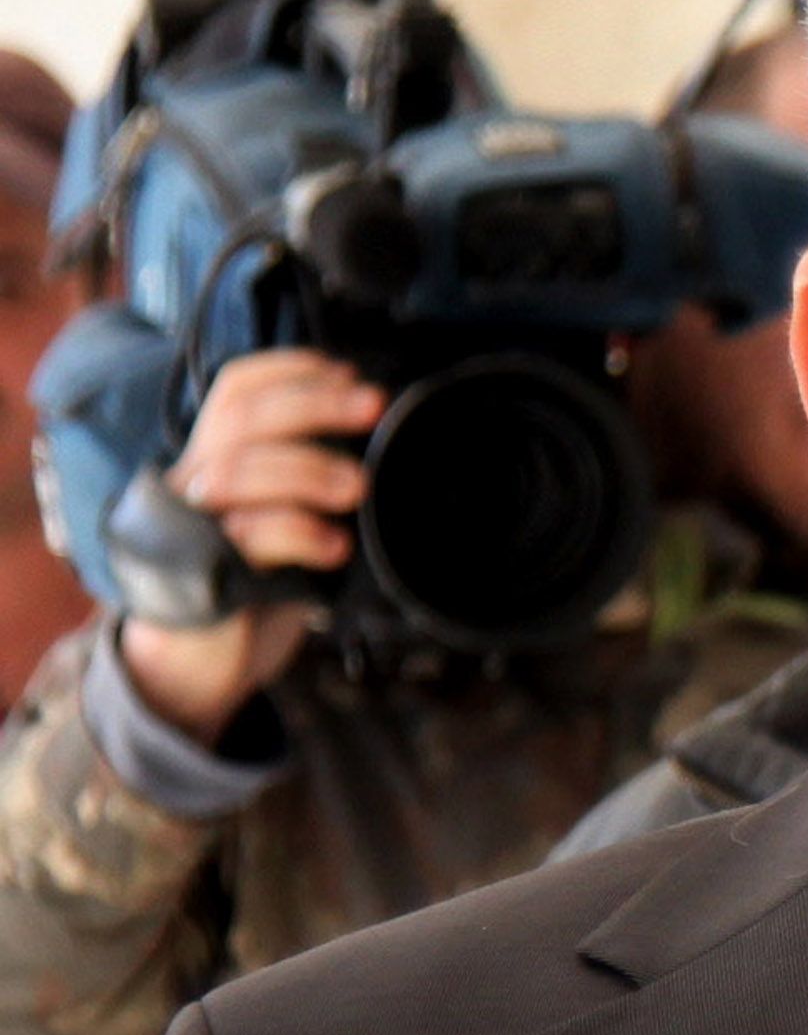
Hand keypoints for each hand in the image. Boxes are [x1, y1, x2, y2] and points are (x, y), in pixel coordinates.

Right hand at [116, 348, 383, 733]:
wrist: (204, 664)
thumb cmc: (256, 590)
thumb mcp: (294, 527)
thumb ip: (317, 489)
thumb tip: (383, 456)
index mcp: (218, 458)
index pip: (237, 389)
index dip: (289, 370)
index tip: (349, 373)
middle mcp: (198, 478)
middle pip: (241, 417)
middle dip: (311, 402)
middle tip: (372, 405)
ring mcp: (196, 523)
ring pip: (239, 469)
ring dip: (307, 468)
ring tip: (357, 486)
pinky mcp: (205, 570)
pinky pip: (248, 534)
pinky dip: (298, 531)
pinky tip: (336, 546)